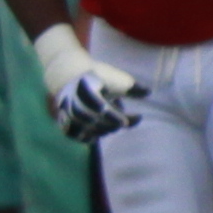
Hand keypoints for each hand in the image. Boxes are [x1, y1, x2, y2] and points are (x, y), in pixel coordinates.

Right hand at [36, 26, 147, 144]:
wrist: (71, 75)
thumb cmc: (100, 77)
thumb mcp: (116, 77)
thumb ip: (132, 87)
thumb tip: (147, 92)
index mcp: (86, 86)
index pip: (97, 104)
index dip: (112, 115)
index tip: (126, 122)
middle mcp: (73, 99)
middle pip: (90, 119)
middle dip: (109, 124)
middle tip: (124, 123)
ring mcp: (67, 111)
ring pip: (83, 128)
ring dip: (101, 130)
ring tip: (114, 126)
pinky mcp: (65, 121)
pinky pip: (75, 135)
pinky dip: (88, 137)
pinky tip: (99, 133)